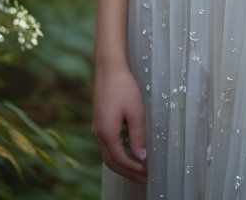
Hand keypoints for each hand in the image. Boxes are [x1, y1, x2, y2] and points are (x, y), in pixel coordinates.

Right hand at [93, 62, 148, 184]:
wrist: (109, 68)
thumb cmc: (124, 87)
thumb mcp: (135, 111)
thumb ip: (138, 135)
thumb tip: (141, 156)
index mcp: (107, 133)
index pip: (120, 160)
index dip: (134, 169)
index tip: (148, 173)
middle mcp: (99, 133)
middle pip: (111, 162)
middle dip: (128, 172)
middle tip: (144, 179)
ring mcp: (97, 128)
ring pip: (108, 155)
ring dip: (122, 165)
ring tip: (138, 170)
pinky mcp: (99, 122)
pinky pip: (107, 145)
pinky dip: (117, 154)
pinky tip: (128, 153)